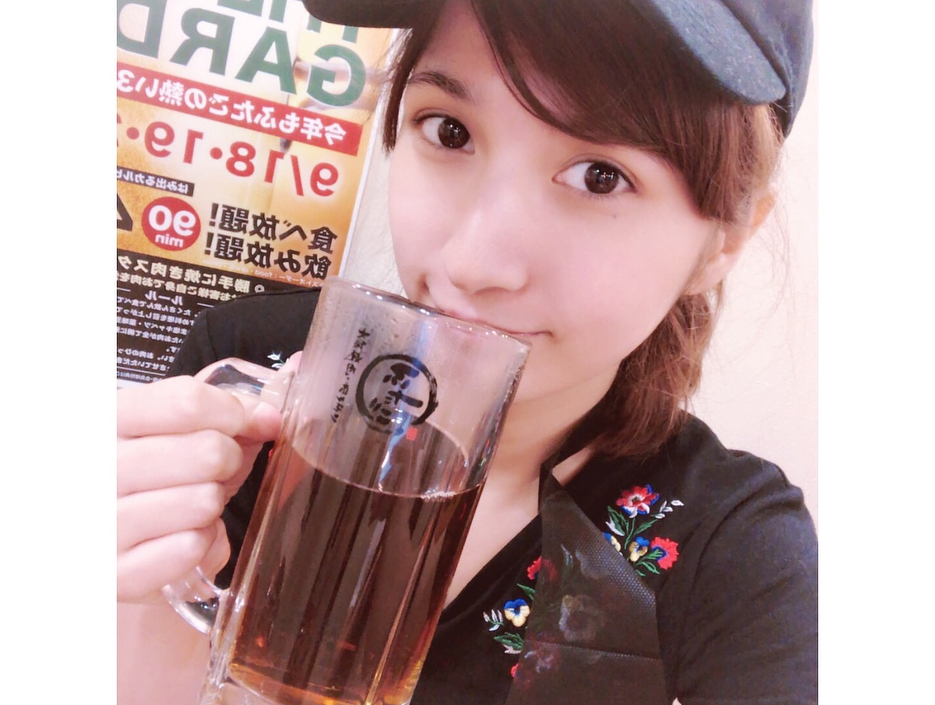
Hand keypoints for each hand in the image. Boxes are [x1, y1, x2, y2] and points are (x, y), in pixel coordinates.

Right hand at [117, 364, 281, 602]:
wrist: (113, 550)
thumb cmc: (157, 480)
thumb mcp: (181, 430)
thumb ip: (230, 401)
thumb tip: (298, 368)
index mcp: (105, 418)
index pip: (187, 400)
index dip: (237, 413)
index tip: (257, 423)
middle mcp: (94, 467)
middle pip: (208, 451)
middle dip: (228, 461)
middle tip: (214, 472)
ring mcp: (100, 523)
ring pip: (204, 500)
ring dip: (212, 504)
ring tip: (190, 506)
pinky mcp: (116, 574)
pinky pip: (192, 548)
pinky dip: (202, 544)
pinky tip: (182, 538)